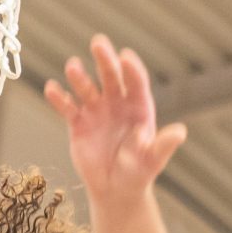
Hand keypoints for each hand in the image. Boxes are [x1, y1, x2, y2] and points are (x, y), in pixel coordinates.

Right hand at [43, 36, 184, 207]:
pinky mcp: (78, 123)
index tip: (125, 57)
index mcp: (139, 108)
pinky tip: (51, 88)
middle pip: (111, 77)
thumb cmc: (138, 173)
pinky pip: (67, 107)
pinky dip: (59, 98)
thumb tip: (180, 132)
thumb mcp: (153, 160)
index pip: (136, 83)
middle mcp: (117, 104)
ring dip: (80, 77)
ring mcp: (97, 111)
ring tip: (73, 66)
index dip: (132, 70)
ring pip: (87, 89)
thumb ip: (163, 144)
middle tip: (98, 43)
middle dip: (105, 60)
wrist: (115, 190)